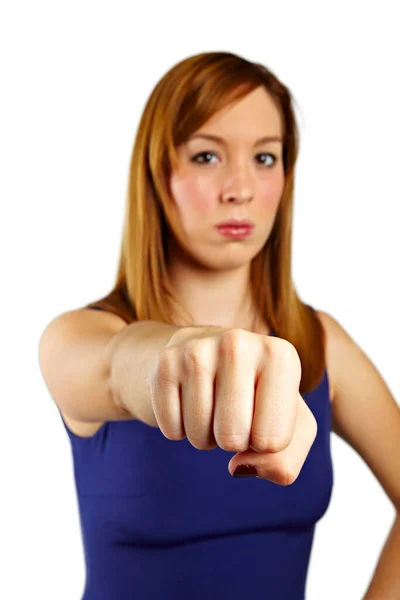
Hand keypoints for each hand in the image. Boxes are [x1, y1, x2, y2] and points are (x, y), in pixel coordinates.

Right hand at [148, 326, 316, 484]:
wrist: (206, 358)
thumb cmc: (257, 398)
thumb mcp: (289, 428)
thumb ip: (284, 463)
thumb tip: (239, 467)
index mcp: (280, 356)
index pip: (272, 440)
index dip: (265, 443)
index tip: (262, 416)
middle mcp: (238, 343)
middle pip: (233, 438)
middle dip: (233, 441)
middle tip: (233, 413)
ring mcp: (197, 349)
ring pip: (199, 435)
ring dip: (205, 436)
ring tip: (212, 405)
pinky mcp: (164, 362)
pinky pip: (171, 428)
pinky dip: (179, 429)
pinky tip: (187, 401)